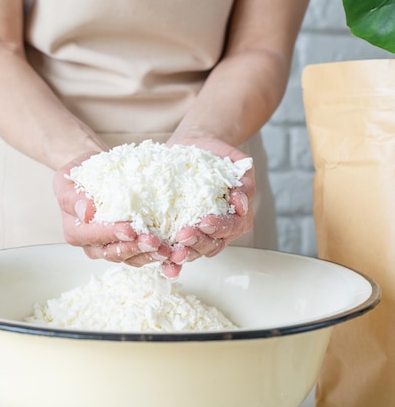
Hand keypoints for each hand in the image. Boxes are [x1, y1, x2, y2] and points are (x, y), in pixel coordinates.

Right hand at [53, 152, 170, 267]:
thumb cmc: (82, 175)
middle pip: (113, 252)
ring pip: (131, 258)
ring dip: (150, 255)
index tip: (129, 229)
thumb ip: (73, 197)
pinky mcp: (131, 247)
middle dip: (135, 248)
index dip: (112, 234)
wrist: (99, 173)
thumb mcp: (69, 179)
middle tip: (154, 241)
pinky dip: (159, 256)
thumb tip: (85, 212)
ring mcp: (113, 248)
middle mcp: (93, 245)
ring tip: (167, 250)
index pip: (93, 236)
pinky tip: (173, 254)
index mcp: (76, 232)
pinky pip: (144, 255)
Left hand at [164, 136, 254, 273]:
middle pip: (212, 245)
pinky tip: (161, 260)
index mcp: (237, 218)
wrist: (196, 146)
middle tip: (183, 236)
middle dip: (197, 243)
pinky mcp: (177, 234)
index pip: (231, 227)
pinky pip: (174, 250)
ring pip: (194, 252)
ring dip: (182, 255)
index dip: (219, 227)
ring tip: (171, 253)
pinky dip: (168, 260)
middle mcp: (219, 231)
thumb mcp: (237, 163)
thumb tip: (242, 204)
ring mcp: (198, 235)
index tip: (206, 222)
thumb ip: (245, 184)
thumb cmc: (217, 155)